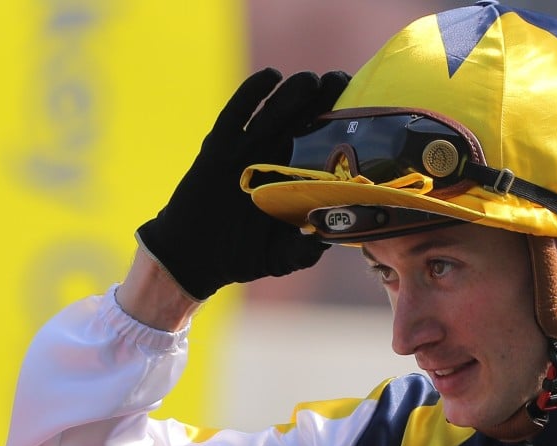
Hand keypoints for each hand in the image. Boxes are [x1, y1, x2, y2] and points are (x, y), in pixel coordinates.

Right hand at [136, 68, 349, 299]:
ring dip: (292, 93)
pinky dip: (251, 94)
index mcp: (291, 179)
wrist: (195, 258)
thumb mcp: (282, 257)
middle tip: (342, 81)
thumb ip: (306, 249)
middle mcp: (271, 159)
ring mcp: (244, 151)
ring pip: (273, 112)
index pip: (319, 145)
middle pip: (300, 120)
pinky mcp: (218, 148)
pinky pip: (236, 114)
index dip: (338, 127)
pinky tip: (270, 77)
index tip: (361, 111)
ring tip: (312, 80)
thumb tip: (329, 238)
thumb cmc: (241, 257)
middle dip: (321, 99)